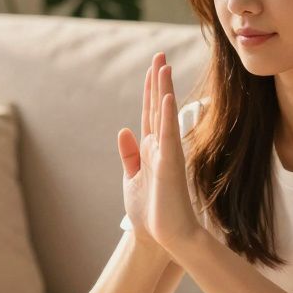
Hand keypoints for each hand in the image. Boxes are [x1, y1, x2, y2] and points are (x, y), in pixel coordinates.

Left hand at [116, 53, 202, 252]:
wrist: (161, 237)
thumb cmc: (149, 212)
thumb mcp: (132, 179)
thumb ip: (129, 154)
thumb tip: (123, 129)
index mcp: (151, 149)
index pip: (149, 113)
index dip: (151, 90)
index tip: (154, 67)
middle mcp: (161, 147)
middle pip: (157, 107)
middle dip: (158, 81)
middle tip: (159, 55)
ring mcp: (167, 154)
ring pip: (163, 115)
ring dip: (163, 90)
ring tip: (163, 65)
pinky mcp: (169, 165)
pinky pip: (168, 136)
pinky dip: (166, 116)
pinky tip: (166, 97)